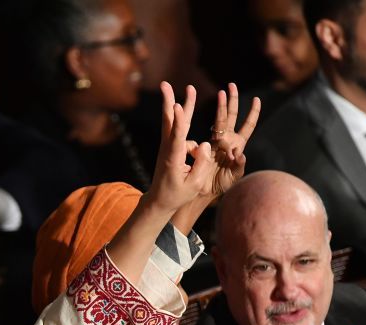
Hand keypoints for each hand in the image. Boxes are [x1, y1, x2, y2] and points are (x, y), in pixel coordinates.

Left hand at [145, 82, 218, 215]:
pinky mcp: (170, 146)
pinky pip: (179, 131)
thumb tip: (206, 144)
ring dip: (178, 103)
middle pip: (169, 122)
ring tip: (190, 88)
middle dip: (169, 101)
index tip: (177, 105)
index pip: (176, 137)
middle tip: (165, 84)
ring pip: (173, 121)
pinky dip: (183, 123)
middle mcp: (167, 149)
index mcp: (173, 159)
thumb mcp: (194, 185)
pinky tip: (191, 139)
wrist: (159, 199)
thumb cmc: (177, 194)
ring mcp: (167, 146)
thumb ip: (202, 164)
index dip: (178, 121)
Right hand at [199, 82, 260, 198]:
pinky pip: (208, 132)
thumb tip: (239, 154)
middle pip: (232, 116)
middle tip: (231, 85)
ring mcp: (215, 141)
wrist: (204, 191)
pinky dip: (209, 124)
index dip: (253, 112)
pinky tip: (212, 116)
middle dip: (233, 100)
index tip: (256, 99)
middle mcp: (227, 140)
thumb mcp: (234, 177)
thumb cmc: (221, 185)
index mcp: (238, 145)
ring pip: (220, 119)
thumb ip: (239, 166)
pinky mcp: (205, 146)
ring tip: (221, 92)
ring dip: (222, 106)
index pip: (248, 125)